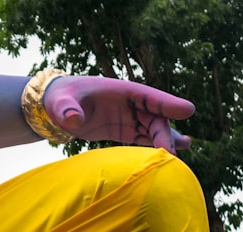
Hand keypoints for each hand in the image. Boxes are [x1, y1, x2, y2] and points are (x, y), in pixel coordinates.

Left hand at [45, 76, 194, 153]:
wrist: (54, 106)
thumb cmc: (59, 98)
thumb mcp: (61, 103)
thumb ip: (67, 109)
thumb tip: (73, 119)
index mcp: (119, 90)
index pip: (147, 95)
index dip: (167, 102)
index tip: (188, 110)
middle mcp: (128, 103)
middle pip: (154, 116)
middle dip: (164, 132)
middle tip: (172, 152)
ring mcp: (128, 117)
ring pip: (153, 128)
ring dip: (167, 138)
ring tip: (184, 146)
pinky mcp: (124, 130)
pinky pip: (144, 138)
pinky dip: (157, 145)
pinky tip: (172, 153)